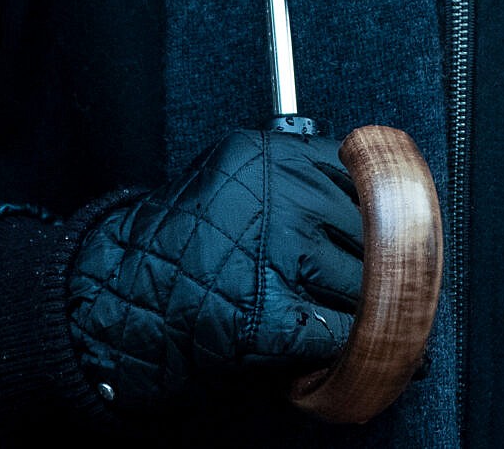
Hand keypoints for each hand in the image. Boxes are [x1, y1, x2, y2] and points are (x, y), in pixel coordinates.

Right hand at [66, 127, 362, 409]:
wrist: (119, 297)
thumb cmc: (179, 240)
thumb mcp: (233, 179)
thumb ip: (295, 181)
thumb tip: (374, 205)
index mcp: (271, 155)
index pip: (360, 178)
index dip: (374, 215)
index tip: (385, 237)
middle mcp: (280, 195)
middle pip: (369, 233)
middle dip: (376, 269)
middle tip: (378, 291)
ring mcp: (277, 253)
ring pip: (361, 285)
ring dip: (362, 312)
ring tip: (351, 322)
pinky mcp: (271, 315)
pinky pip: (337, 333)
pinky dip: (339, 348)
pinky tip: (328, 346)